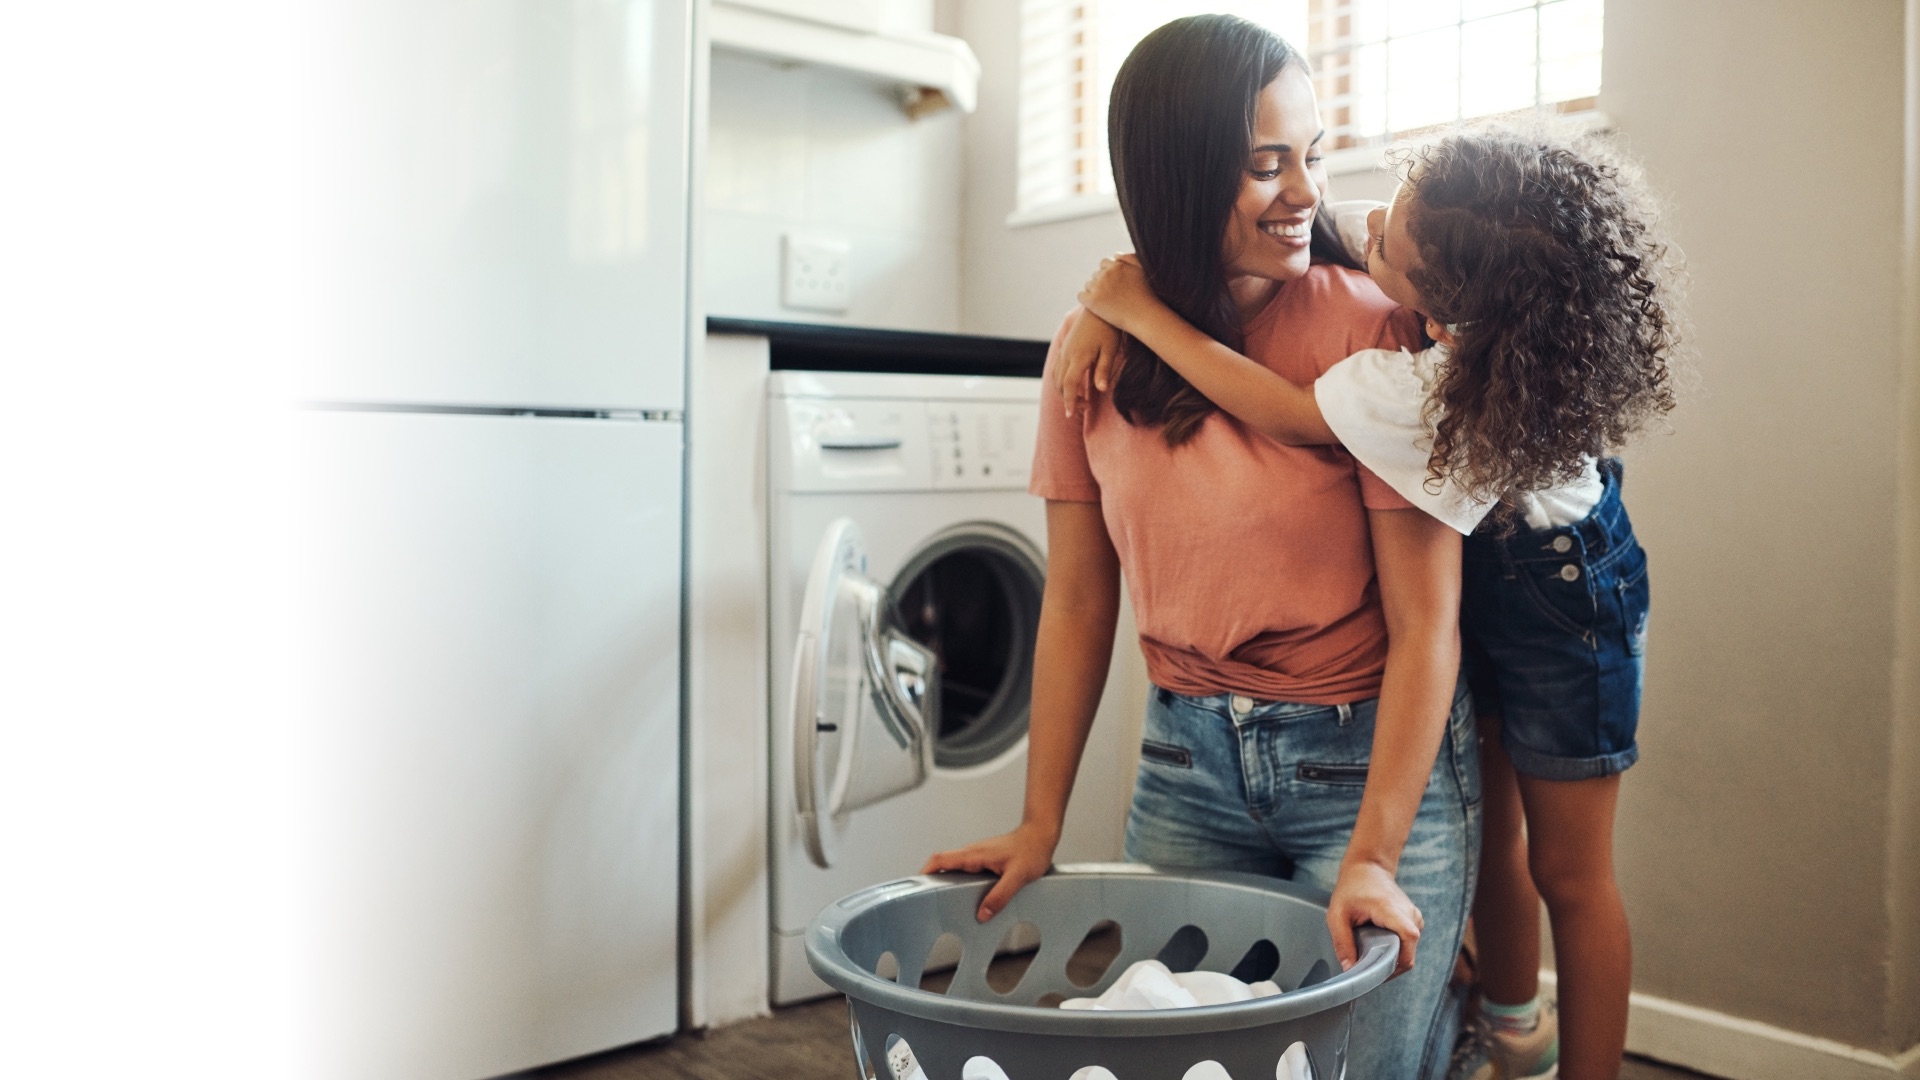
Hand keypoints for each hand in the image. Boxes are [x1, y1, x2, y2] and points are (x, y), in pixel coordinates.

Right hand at [920, 822, 1058, 921]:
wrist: (1041, 835)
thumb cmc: (1032, 850)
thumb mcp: (1018, 877)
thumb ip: (999, 896)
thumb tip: (982, 914)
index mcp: (975, 854)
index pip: (941, 859)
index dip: (926, 871)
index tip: (916, 885)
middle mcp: (973, 853)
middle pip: (944, 866)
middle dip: (933, 881)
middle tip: (929, 901)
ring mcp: (979, 856)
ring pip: (956, 869)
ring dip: (948, 883)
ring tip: (946, 904)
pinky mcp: (986, 860)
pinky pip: (967, 871)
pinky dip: (961, 883)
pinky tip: (969, 897)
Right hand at [1055, 309, 1126, 417]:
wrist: (1097, 308)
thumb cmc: (1108, 328)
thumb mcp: (1110, 349)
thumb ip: (1104, 370)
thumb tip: (1101, 389)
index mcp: (1078, 357)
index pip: (1069, 385)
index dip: (1069, 401)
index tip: (1071, 414)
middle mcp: (1067, 355)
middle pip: (1059, 384)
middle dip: (1068, 398)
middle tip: (1085, 406)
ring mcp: (1064, 351)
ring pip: (1056, 377)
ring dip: (1064, 390)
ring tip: (1079, 398)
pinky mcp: (1065, 347)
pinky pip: (1057, 368)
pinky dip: (1061, 380)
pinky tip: (1073, 383)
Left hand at [1076, 253, 1154, 333]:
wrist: (1145, 317)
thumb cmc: (1147, 296)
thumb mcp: (1142, 271)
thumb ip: (1130, 259)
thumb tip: (1115, 254)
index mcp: (1117, 265)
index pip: (1104, 264)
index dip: (1108, 274)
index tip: (1113, 284)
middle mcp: (1107, 274)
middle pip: (1096, 274)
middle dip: (1101, 282)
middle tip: (1109, 295)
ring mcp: (1099, 287)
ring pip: (1088, 284)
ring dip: (1093, 291)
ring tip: (1104, 302)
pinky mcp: (1092, 301)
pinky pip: (1081, 296)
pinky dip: (1086, 299)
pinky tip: (1094, 306)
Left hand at [1326, 858, 1422, 977]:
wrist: (1368, 868)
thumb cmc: (1353, 888)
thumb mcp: (1338, 915)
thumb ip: (1342, 942)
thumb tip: (1349, 969)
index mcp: (1393, 910)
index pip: (1408, 940)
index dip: (1394, 963)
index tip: (1374, 972)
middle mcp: (1410, 915)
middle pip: (1407, 954)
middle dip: (1387, 966)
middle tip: (1366, 966)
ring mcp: (1415, 918)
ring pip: (1408, 952)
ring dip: (1390, 958)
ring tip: (1370, 953)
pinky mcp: (1414, 922)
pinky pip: (1407, 946)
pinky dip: (1394, 950)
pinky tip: (1378, 946)